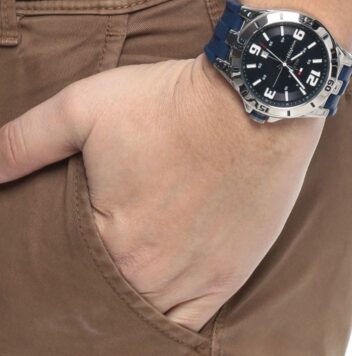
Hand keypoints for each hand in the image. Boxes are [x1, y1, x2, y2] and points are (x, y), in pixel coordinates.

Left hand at [0, 54, 323, 330]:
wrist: (251, 102)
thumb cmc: (172, 102)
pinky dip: (171, 323)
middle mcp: (152, 273)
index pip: (67, 282)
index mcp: (110, 240)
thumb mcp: (86, 106)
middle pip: (109, 305)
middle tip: (94, 275)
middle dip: (93, 295)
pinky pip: (192, 323)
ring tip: (123, 289)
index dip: (58, 276)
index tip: (58, 270)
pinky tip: (159, 307)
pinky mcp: (231, 272)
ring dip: (131, 308)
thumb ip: (25, 141)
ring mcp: (197, 278)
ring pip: (149, 319)